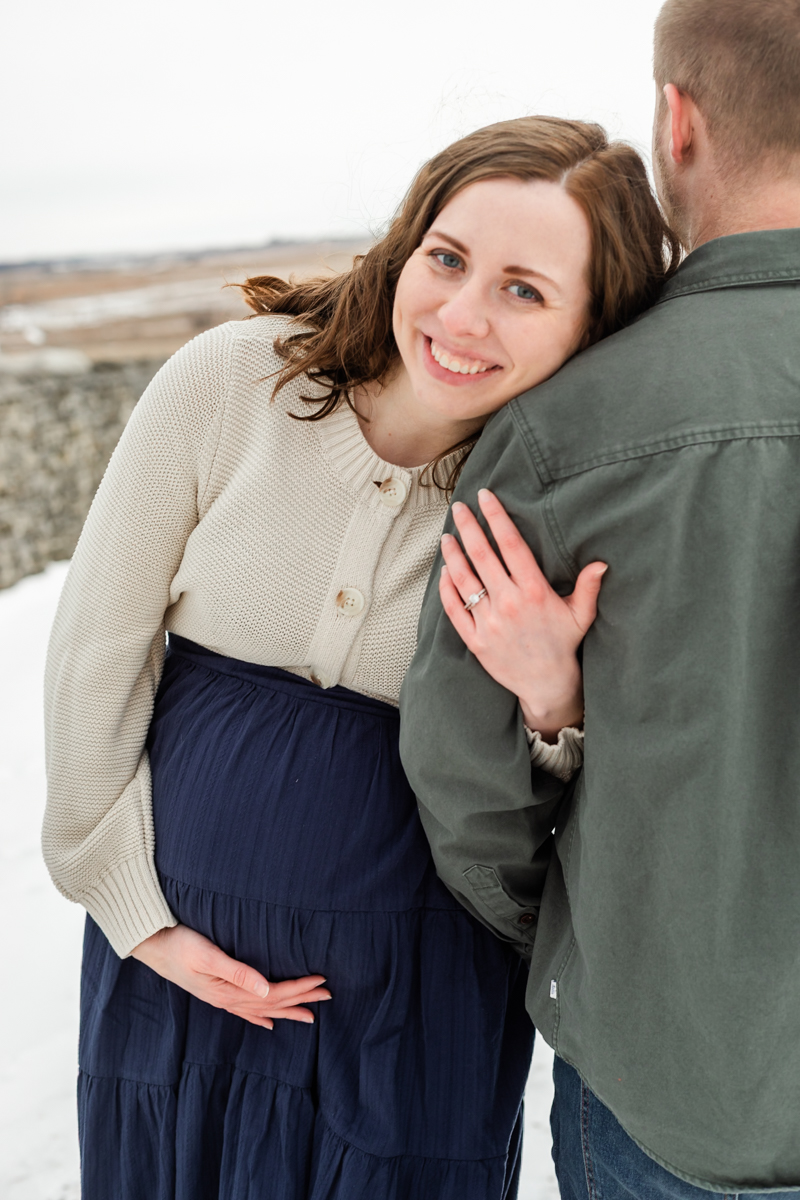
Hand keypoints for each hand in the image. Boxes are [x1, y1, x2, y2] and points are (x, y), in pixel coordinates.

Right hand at [131, 924, 330, 1029]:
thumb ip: (237, 972)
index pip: (273, 994)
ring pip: (262, 1009)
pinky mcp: (214, 993)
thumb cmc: (179, 944)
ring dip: (286, 1010)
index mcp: (229, 991)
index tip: (322, 981)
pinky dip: (260, 1017)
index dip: (299, 988)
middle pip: (272, 1004)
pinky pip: (244, 1011)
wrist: (151, 946)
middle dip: (300, 1000)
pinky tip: (269, 1023)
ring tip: (309, 1015)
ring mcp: (220, 998)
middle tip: (328, 996)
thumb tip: (267, 990)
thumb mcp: (208, 955)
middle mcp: (228, 999)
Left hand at [439, 489, 606, 741]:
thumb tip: (601, 562)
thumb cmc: (564, 644)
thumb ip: (589, 587)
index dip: (497, 518)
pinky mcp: (475, 640)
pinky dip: (447, 588)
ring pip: (464, 580)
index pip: (511, 545)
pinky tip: (444, 572)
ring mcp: (489, 623)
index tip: (485, 498)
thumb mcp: (581, 615)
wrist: (546, 684)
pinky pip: (454, 609)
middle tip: (458, 508)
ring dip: (452, 555)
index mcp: (534, 592)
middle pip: (482, 556)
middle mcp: (509, 604)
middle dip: (468, 528)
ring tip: (447, 537)